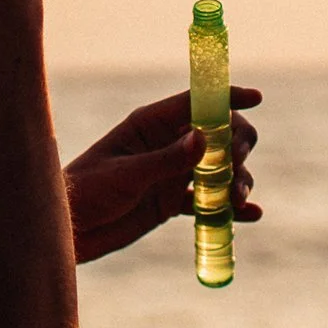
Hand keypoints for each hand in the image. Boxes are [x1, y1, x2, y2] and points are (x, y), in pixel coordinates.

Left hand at [63, 86, 262, 263]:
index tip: (257, 98)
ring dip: (236, 180)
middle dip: (238, 146)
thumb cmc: (87, 191)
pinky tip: (251, 214)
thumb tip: (205, 139)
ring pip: (219, 170)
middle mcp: (166, 145)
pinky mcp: (171, 202)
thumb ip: (166, 160)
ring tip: (237, 201)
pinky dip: (230, 208)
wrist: (70, 230)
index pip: (196, 102)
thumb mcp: (126, 175)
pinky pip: (209, 202)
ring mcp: (171, 173)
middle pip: (219, 135)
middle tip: (237, 166)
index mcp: (150, 125)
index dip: (227, 97)